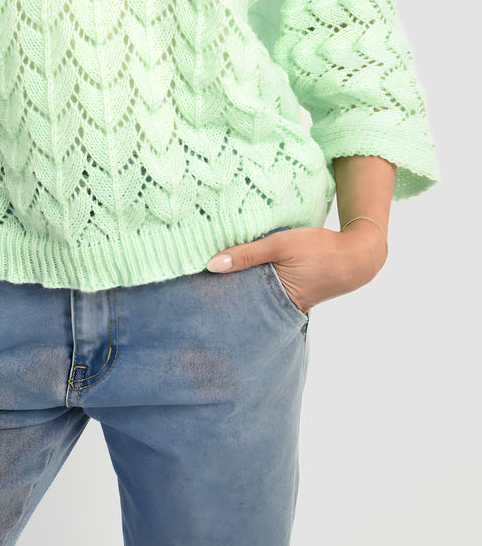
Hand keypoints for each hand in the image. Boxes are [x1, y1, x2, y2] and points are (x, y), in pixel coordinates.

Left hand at [205, 223, 387, 314]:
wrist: (357, 255)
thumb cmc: (319, 249)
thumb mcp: (280, 245)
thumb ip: (247, 253)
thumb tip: (210, 265)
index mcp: (275, 299)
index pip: (238, 303)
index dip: (218, 296)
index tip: (194, 290)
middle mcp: (279, 306)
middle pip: (245, 301)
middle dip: (225, 294)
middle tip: (196, 286)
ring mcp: (287, 301)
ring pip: (255, 294)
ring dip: (240, 284)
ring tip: (213, 276)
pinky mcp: (293, 292)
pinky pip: (267, 288)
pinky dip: (255, 280)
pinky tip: (242, 269)